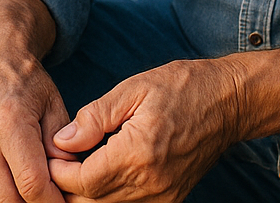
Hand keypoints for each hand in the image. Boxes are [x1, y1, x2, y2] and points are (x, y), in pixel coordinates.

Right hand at [0, 44, 79, 202]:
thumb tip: (66, 179)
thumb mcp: (54, 106)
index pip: (31, 183)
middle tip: (51, 199)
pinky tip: (13, 192)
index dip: (53, 201)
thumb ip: (62, 145)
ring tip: (32, 194)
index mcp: (8, 122)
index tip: (66, 201)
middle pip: (8, 201)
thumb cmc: (28, 85)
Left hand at [45, 59, 245, 202]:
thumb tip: (61, 141)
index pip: (83, 181)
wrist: (228, 103)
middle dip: (68, 186)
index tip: (50, 153)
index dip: (58, 171)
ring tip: (75, 166)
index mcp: (138, 154)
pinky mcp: (170, 200)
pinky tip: (101, 173)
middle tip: (56, 162)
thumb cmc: (181, 87)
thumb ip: (93, 118)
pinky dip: (109, 196)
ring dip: (86, 194)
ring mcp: (163, 196)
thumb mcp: (132, 89)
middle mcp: (151, 184)